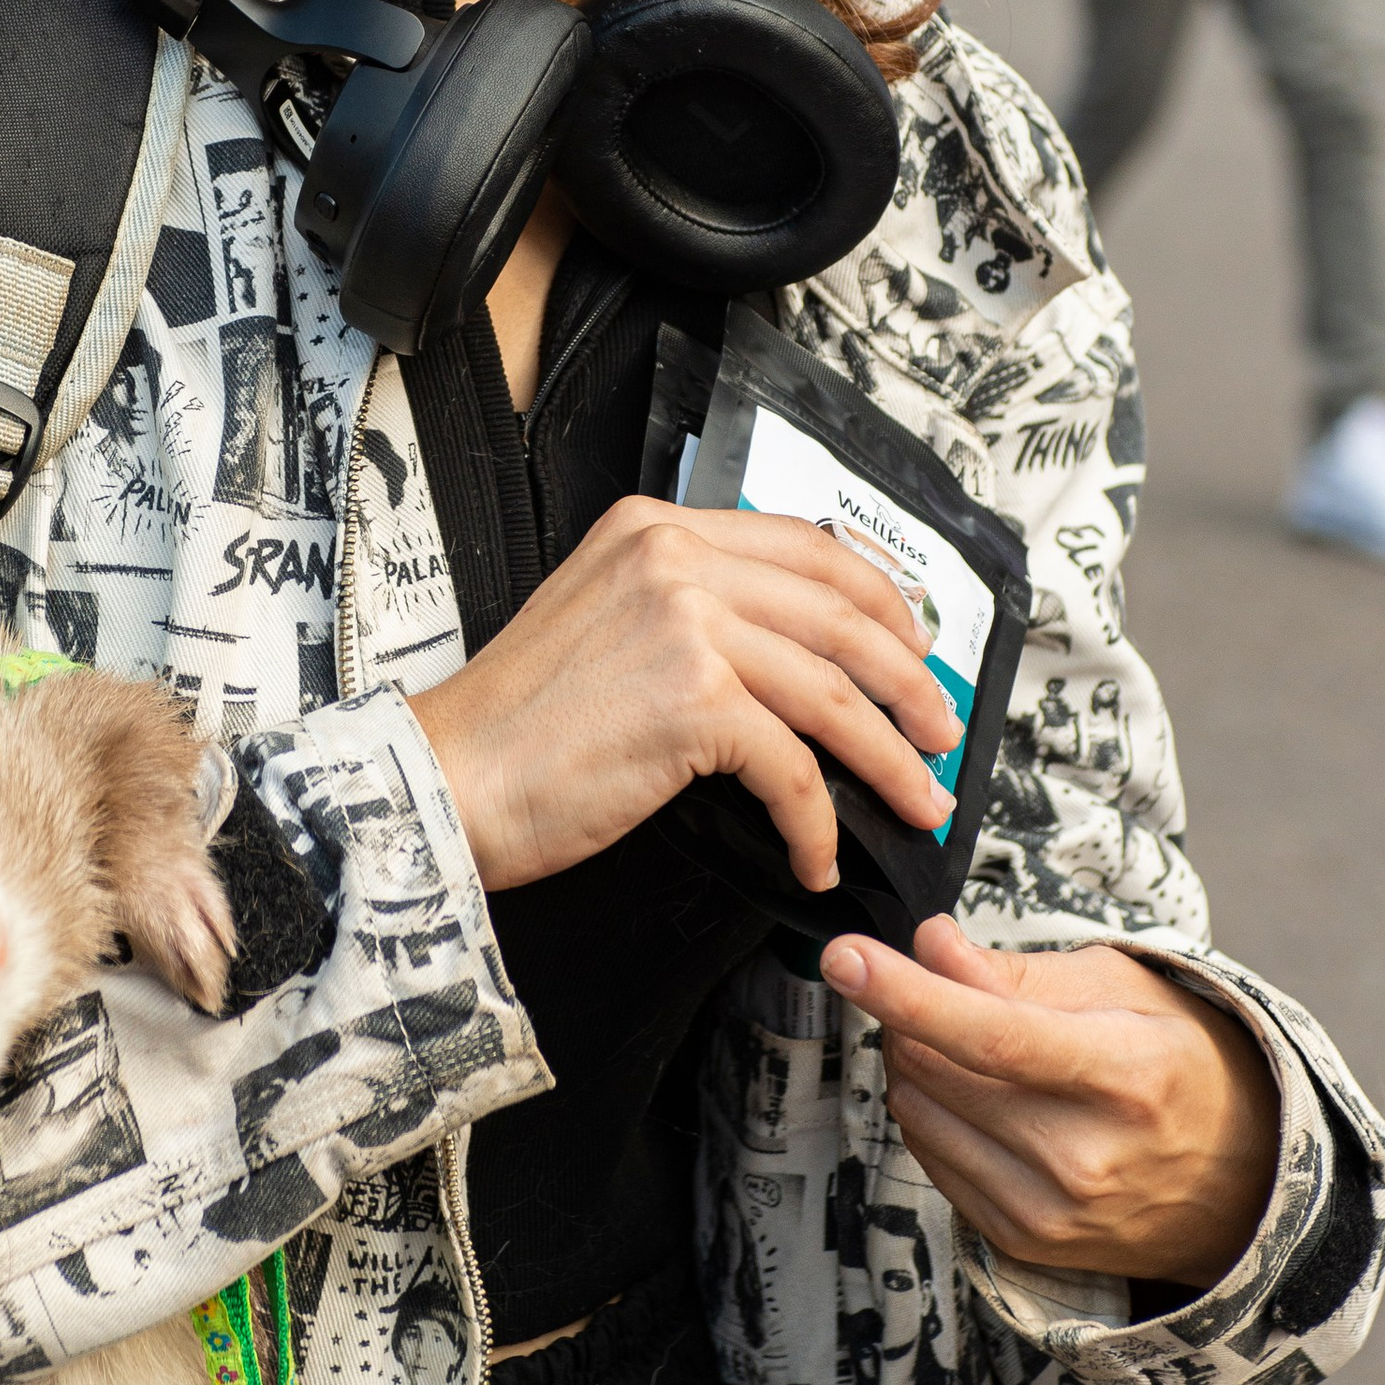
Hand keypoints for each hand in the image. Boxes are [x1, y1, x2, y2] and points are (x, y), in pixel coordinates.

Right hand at [408, 498, 962, 894]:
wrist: (445, 780)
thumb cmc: (515, 726)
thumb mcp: (601, 619)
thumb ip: (684, 608)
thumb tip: (790, 653)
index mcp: (654, 528)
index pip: (806, 545)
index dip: (880, 599)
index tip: (913, 645)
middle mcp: (674, 558)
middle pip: (842, 613)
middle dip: (909, 681)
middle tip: (939, 730)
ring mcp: (687, 624)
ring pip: (835, 692)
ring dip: (889, 759)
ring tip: (915, 799)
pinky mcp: (694, 701)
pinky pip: (793, 768)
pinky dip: (817, 824)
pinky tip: (817, 856)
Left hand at [819, 916, 1279, 1292]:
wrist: (1240, 1188)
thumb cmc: (1176, 1064)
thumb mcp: (1123, 989)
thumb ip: (1017, 970)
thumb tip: (930, 944)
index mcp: (1127, 1077)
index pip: (993, 1034)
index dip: (908, 993)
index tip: (842, 956)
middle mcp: (1086, 1157)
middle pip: (937, 1069)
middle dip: (913, 1014)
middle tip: (946, 991)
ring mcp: (1050, 1211)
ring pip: (918, 1112)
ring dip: (919, 1065)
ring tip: (977, 1051)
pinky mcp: (1021, 1243)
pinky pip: (928, 1158)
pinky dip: (934, 1115)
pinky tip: (983, 1102)